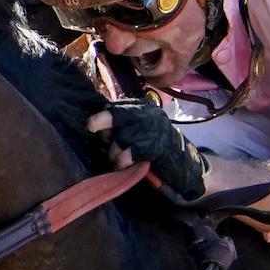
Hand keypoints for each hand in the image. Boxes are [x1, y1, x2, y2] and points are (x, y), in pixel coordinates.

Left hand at [85, 101, 208, 200]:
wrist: (181, 164)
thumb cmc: (151, 149)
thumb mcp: (133, 133)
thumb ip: (117, 128)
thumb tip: (92, 127)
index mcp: (140, 107)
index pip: (116, 105)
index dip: (101, 115)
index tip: (89, 125)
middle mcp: (149, 113)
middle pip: (120, 113)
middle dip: (104, 122)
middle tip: (92, 130)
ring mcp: (157, 128)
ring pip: (125, 135)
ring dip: (115, 151)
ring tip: (116, 160)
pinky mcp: (161, 145)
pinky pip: (137, 150)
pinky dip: (126, 159)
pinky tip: (123, 164)